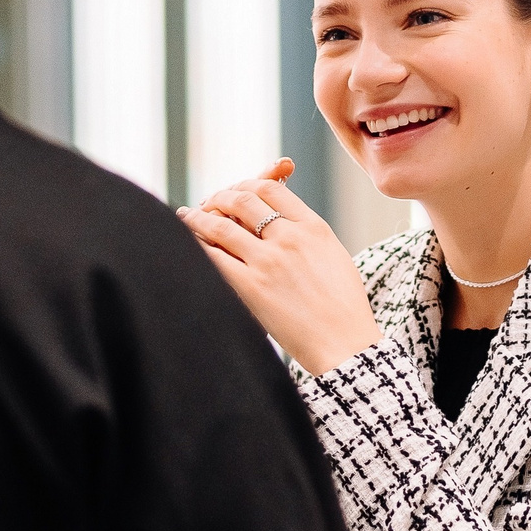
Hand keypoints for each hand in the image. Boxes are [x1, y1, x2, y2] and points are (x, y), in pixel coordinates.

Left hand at [181, 161, 384, 375]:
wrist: (344, 345)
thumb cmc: (344, 310)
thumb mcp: (335, 258)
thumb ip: (308, 237)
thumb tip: (281, 225)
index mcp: (314, 227)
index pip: (272, 189)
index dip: (247, 185)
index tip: (236, 192)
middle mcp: (290, 237)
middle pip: (244, 199)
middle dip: (221, 196)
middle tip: (209, 202)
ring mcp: (269, 261)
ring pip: (222, 225)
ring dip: (198, 217)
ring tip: (186, 216)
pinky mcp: (251, 287)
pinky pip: (213, 257)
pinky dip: (195, 246)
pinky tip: (186, 242)